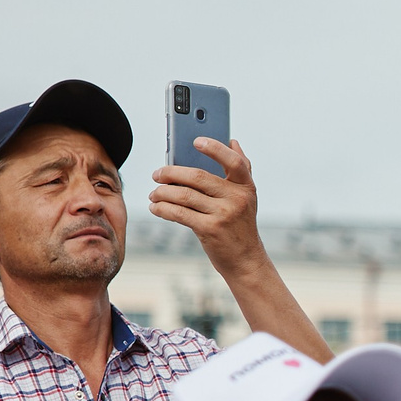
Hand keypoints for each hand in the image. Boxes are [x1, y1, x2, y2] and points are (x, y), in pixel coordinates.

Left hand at [149, 137, 264, 270]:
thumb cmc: (241, 225)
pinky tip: (156, 207)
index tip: (196, 141)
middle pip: (198, 176)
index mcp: (246, 186)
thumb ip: (241, 169)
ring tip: (154, 194)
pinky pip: (179, 213)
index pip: (234, 161)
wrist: (245, 260)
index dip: (215, 148)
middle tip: (157, 174)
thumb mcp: (246, 197)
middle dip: (171, 173)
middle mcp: (237, 198)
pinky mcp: (210, 230)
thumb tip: (233, 141)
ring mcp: (224, 214)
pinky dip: (163, 209)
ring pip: (184, 195)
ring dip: (162, 192)